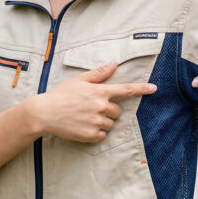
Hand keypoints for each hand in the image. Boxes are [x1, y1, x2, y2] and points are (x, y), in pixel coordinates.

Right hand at [28, 62, 156, 142]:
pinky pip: (103, 135)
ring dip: (102, 122)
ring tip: (85, 117)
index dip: (141, 89)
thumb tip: (115, 63)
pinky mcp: (91, 135)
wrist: (44, 113)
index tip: (154, 88)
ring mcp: (96, 122)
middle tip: (91, 108)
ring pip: (111, 124)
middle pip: (117, 111)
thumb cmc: (60, 94)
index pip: (126, 90)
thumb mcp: (79, 80)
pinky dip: (96, 133)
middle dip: (108, 110)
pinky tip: (83, 126)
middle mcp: (101, 106)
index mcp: (99, 91)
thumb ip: (99, 73)